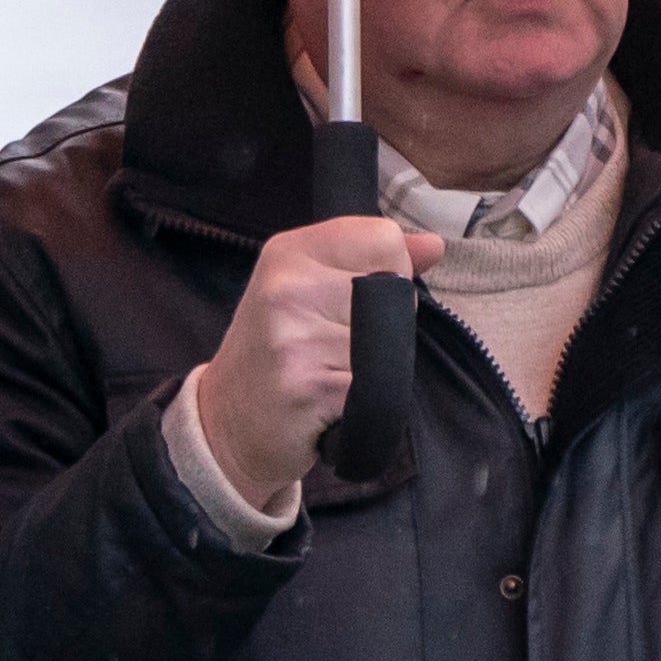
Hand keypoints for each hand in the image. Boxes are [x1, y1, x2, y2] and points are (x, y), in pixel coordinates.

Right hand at [190, 213, 446, 510]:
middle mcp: (287, 287)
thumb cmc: (276, 352)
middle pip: (394, 292)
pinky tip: (327, 404)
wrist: (226, 422)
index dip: (389, 275)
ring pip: (388, 344)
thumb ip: (370, 261)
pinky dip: (362, 403)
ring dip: (372, 370)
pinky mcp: (309, 387)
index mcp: (289, 252)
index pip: (385, 238)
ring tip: (330, 375)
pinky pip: (376, 388)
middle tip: (336, 348)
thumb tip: (433, 244)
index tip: (352, 302)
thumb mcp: (308, 288)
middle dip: (384, 326)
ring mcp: (295, 337)